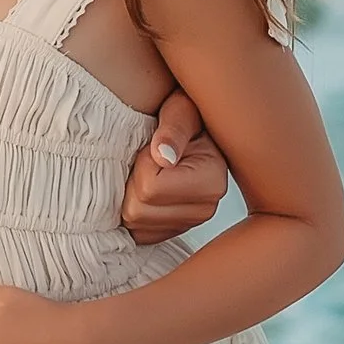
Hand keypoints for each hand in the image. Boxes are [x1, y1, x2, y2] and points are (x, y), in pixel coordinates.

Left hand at [121, 91, 226, 242]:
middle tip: (147, 160)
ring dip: (131, 196)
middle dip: (132, 183)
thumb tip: (163, 156)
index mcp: (211, 182)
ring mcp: (189, 223)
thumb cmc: (186, 114)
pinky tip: (143, 188)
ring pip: (135, 225)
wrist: (193, 127)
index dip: (141, 165)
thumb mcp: (180, 111)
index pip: (149, 189)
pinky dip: (134, 211)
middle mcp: (205, 209)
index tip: (152, 148)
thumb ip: (172, 130)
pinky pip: (138, 233)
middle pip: (138, 212)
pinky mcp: (174, 229)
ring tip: (147, 172)